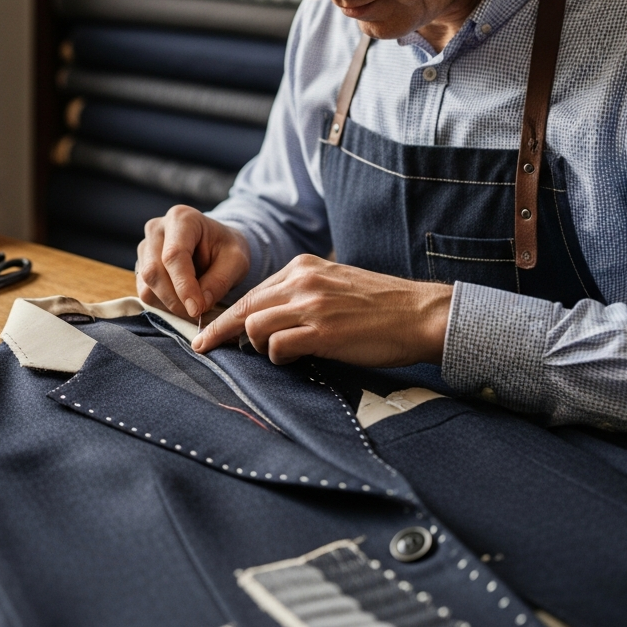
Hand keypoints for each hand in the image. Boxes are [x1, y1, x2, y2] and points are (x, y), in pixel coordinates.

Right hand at [136, 206, 250, 318]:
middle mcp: (156, 229)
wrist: (215, 245)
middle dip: (175, 300)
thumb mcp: (237, 261)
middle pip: (154, 272)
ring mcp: (144, 247)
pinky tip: (183, 302)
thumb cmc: (226, 249)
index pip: (174, 255)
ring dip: (170, 305)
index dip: (184, 286)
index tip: (197, 309)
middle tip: (198, 314)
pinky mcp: (140, 265)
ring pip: (146, 286)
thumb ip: (220, 281)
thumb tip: (198, 306)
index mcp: (182, 218)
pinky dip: (164, 305)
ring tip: (194, 306)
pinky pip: (145, 293)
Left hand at [191, 254, 451, 366]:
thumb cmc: (381, 307)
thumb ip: (300, 295)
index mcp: (303, 267)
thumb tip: (264, 320)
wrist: (422, 314)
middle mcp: (302, 281)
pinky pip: (278, 347)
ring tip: (279, 354)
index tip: (205, 334)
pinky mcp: (322, 331)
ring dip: (259, 347)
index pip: (250, 293)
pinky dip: (280, 358)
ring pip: (254, 327)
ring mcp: (311, 305)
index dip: (224, 317)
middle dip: (220, 333)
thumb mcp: (334, 285)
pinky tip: (296, 359)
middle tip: (205, 349)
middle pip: (243, 309)